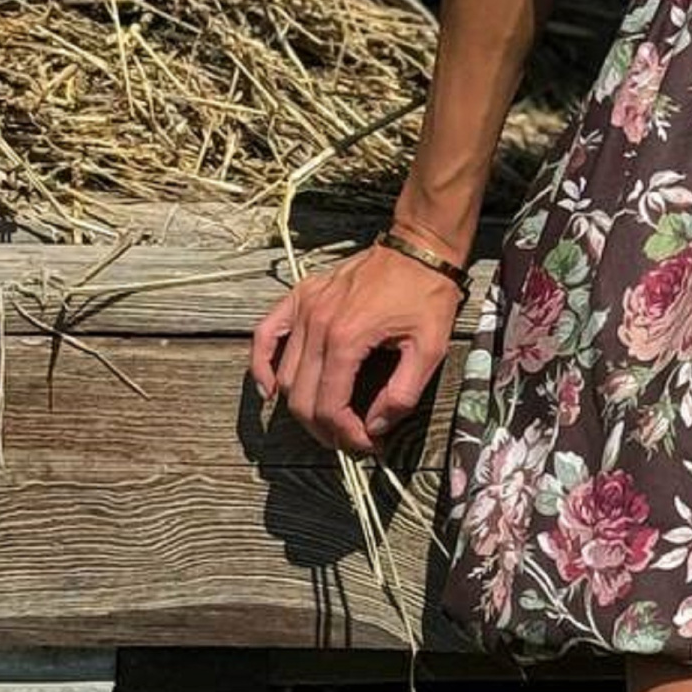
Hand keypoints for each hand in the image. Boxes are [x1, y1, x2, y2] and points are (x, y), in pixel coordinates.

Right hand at [247, 243, 460, 461]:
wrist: (420, 247)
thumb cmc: (428, 294)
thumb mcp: (430, 348)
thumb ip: (401, 394)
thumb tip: (374, 427)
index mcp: (348, 338)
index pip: (329, 406)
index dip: (344, 435)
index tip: (366, 444)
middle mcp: (318, 323)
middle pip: (301, 397)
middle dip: (323, 429)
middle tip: (348, 438)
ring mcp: (305, 307)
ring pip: (284, 375)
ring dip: (300, 407)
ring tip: (328, 420)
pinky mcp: (302, 295)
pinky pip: (266, 333)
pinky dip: (260, 364)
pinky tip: (269, 390)